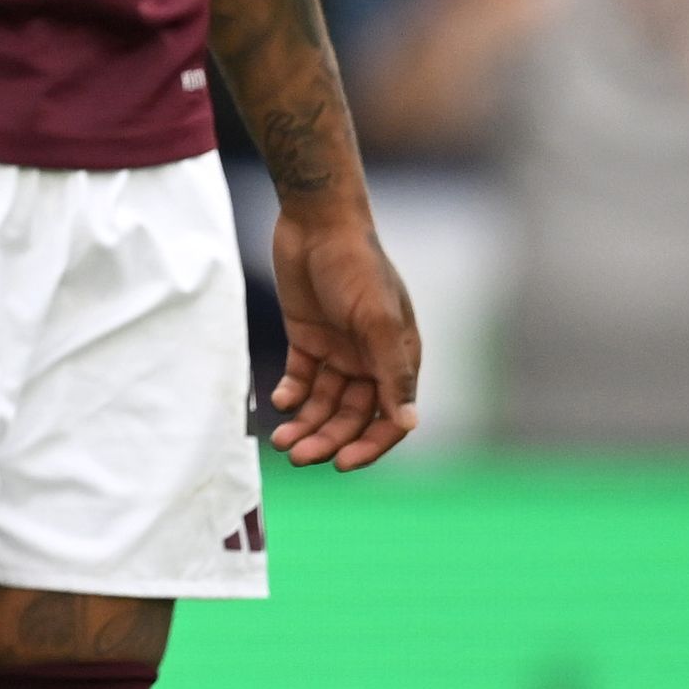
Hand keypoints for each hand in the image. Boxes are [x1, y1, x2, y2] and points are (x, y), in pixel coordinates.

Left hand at [266, 199, 422, 469]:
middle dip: (328, 440)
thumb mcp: (377, 320)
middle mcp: (371, 360)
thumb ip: (391, 372)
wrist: (317, 224)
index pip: (390, 418)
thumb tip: (409, 423)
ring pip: (325, 404)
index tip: (341, 464)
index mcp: (398, 358)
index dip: (370, 445)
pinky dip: (291, 395)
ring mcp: (339, 351)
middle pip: (352, 417)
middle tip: (298, 456)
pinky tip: (279, 402)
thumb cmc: (356, 267)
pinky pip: (302, 379)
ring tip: (282, 443)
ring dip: (306, 425)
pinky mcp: (308, 340)